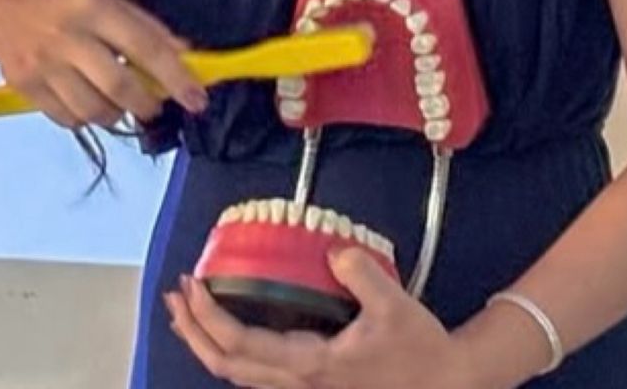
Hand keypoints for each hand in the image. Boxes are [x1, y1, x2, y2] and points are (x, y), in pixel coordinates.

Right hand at [0, 0, 205, 129]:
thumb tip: (188, 58)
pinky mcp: (25, 86)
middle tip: (153, 105)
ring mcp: (42, 64)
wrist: (2, 7)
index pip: (144, 47)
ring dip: (117, 114)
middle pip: (119, 87)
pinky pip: (69, 120)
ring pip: (94, 111)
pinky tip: (86, 100)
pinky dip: (87, 118)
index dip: (176, 78)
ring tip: (117, 102)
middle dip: (146, 104)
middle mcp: (66, 35)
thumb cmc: (66, 2)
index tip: (198, 99)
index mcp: (92, 5)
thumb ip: (147, 27)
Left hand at [165, 252, 478, 388]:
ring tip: (186, 313)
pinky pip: (258, 376)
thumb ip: (359, 273)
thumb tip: (333, 252)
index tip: (190, 284)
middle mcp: (299, 385)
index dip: (206, 316)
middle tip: (172, 296)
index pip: (239, 344)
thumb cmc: (423, 350)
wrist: (454, 384)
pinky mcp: (314, 387)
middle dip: (191, 331)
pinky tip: (228, 333)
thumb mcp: (393, 306)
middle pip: (226, 366)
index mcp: (310, 366)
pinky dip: (232, 353)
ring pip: (239, 376)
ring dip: (207, 343)